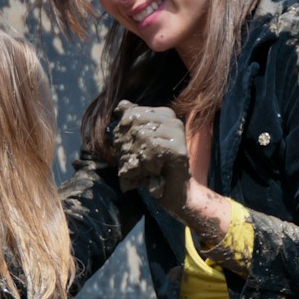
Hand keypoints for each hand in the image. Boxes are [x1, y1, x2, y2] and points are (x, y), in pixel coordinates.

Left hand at [112, 102, 189, 218]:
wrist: (175, 193)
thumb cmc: (154, 170)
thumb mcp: (138, 145)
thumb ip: (130, 126)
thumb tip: (120, 105)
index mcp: (164, 115)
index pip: (133, 112)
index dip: (122, 131)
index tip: (125, 149)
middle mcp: (173, 121)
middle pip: (136, 121)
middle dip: (127, 143)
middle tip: (131, 161)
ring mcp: (178, 134)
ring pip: (142, 134)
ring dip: (136, 156)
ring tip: (142, 168)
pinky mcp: (179, 150)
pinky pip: (151, 148)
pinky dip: (146, 163)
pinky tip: (152, 172)